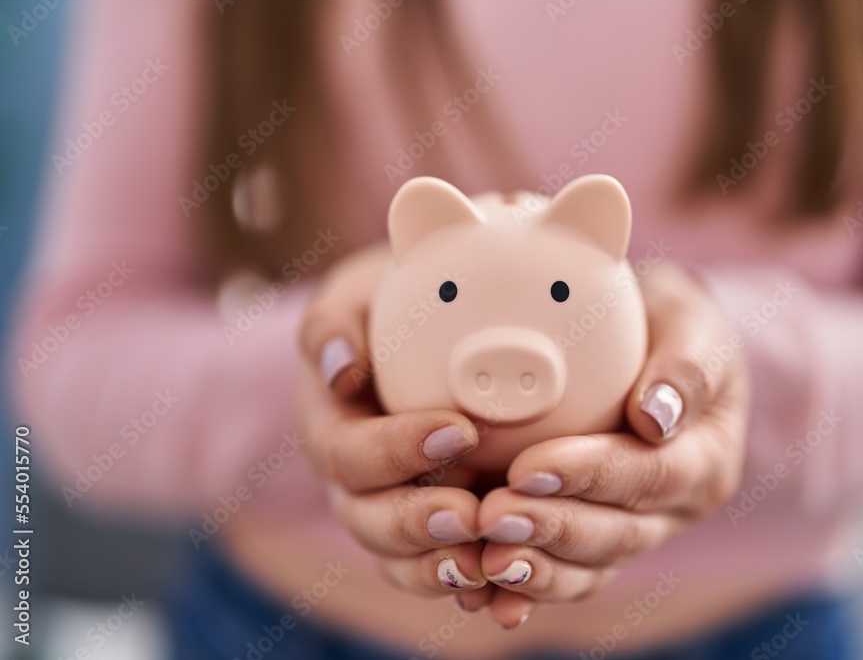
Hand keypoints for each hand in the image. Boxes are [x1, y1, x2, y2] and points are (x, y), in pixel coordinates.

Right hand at [298, 245, 488, 599]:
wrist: (420, 329)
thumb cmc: (389, 303)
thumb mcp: (356, 295)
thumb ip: (337, 322)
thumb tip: (340, 369)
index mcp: (330, 426)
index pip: (349, 452)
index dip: (395, 450)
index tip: (459, 430)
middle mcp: (353, 480)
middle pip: (368, 519)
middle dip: (417, 523)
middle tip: (473, 513)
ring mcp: (388, 510)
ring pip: (401, 558)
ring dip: (442, 565)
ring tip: (488, 565)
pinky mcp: (429, 530)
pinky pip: (440, 570)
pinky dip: (468, 587)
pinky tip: (506, 595)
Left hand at [475, 263, 750, 626]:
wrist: (655, 350)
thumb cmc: (670, 326)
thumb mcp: (691, 323)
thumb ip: (686, 365)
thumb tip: (655, 416)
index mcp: (705, 460)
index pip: (649, 474)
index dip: (589, 475)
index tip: (529, 466)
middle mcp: (674, 511)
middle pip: (616, 534)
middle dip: (550, 528)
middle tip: (490, 517)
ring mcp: (635, 535)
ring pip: (588, 569)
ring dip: (534, 570)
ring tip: (483, 561)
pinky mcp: (595, 547)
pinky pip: (563, 579)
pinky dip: (524, 590)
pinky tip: (481, 595)